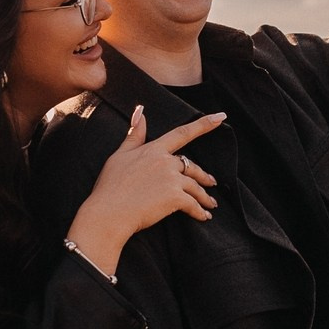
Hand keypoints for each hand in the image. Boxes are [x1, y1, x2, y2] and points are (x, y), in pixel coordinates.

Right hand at [65, 107, 224, 277]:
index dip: (203, 124)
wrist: (108, 213)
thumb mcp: (119, 155)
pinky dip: (200, 212)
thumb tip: (140, 111)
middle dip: (204, 176)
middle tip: (212, 183)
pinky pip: (194, 205)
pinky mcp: (175, 198)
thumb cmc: (109, 186)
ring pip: (196, 187)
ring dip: (205, 197)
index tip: (220, 117)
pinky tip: (204, 217)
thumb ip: (134, 135)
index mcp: (153, 149)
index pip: (182, 133)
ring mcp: (172, 180)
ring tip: (210, 204)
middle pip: (192, 166)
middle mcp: (165, 162)